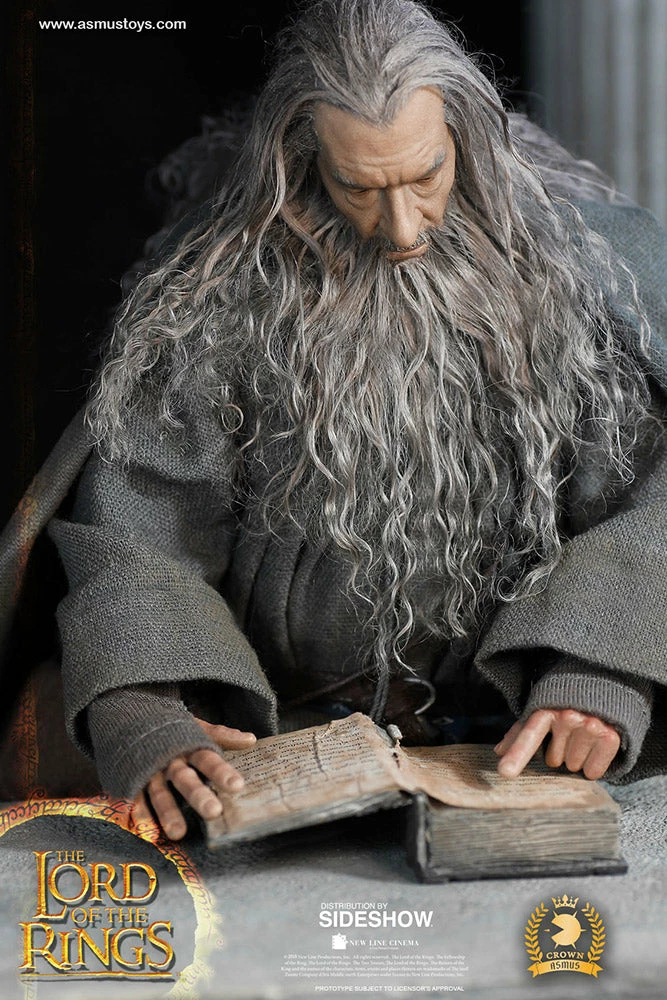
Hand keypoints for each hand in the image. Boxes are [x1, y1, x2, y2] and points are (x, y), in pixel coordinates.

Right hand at [131, 718, 255, 839]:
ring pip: (159, 793)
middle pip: (185, 778)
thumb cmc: (170, 727)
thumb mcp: (195, 726)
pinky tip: (147, 834)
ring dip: (167, 813)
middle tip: (213, 812)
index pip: (208, 759)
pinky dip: (138, 817)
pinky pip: (133, 800)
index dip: (222, 772)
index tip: (237, 786)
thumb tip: (251, 740)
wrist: (129, 714)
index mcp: (188, 746)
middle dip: (198, 795)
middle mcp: (169, 760)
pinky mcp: (130, 780)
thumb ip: (221, 735)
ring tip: (178, 833)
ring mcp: (148, 771)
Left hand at [494, 708, 620, 780]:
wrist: (603, 690)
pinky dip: (592, 768)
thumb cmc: (565, 705)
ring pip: (573, 767)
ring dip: (576, 758)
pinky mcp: (609, 736)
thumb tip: (498, 751)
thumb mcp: (541, 711)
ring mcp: (590, 726)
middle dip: (559, 752)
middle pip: (552, 760)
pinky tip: (594, 750)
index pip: (528, 735)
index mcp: (545, 709)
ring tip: (582, 739)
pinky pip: (593, 772)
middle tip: (568, 735)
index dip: (516, 754)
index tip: (504, 773)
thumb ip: (520, 732)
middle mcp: (568, 716)